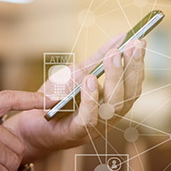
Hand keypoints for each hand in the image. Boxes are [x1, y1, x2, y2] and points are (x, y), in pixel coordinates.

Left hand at [5, 34, 146, 161]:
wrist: (30, 126)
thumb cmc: (55, 99)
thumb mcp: (77, 73)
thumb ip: (98, 59)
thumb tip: (120, 37)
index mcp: (113, 103)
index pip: (134, 83)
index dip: (138, 63)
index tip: (140, 41)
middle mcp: (110, 116)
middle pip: (129, 94)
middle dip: (132, 67)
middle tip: (132, 45)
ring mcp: (95, 127)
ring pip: (114, 105)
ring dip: (115, 78)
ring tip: (112, 56)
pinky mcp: (76, 133)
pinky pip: (88, 118)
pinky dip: (91, 99)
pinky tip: (90, 80)